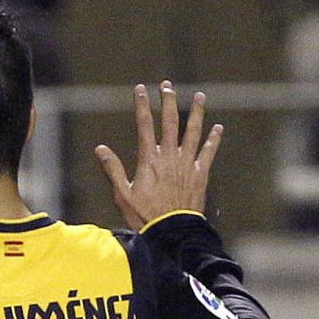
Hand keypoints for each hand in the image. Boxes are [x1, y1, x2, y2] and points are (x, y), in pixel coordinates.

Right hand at [94, 82, 221, 230]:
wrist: (171, 232)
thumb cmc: (144, 216)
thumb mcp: (122, 194)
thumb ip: (112, 169)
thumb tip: (100, 149)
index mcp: (149, 160)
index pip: (144, 126)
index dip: (142, 106)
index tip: (141, 89)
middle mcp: (170, 156)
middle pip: (170, 122)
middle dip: (168, 102)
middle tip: (167, 86)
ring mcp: (187, 164)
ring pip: (193, 132)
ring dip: (197, 113)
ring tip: (200, 96)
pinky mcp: (200, 174)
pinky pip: (208, 152)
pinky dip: (214, 139)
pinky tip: (218, 127)